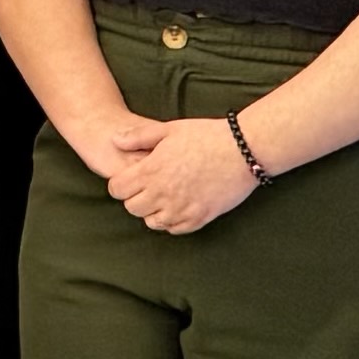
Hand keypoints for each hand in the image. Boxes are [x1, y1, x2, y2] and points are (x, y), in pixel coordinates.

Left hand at [109, 117, 258, 236]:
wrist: (243, 150)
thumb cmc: (206, 136)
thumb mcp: (169, 129)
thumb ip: (138, 136)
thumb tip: (114, 140)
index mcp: (151, 171)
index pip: (117, 189)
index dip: (121, 183)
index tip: (131, 178)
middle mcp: (162, 194)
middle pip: (132, 208)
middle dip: (135, 198)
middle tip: (149, 187)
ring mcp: (180, 209)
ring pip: (152, 222)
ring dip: (154, 211)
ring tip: (165, 196)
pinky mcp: (198, 218)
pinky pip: (174, 229)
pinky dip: (172, 221)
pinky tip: (180, 205)